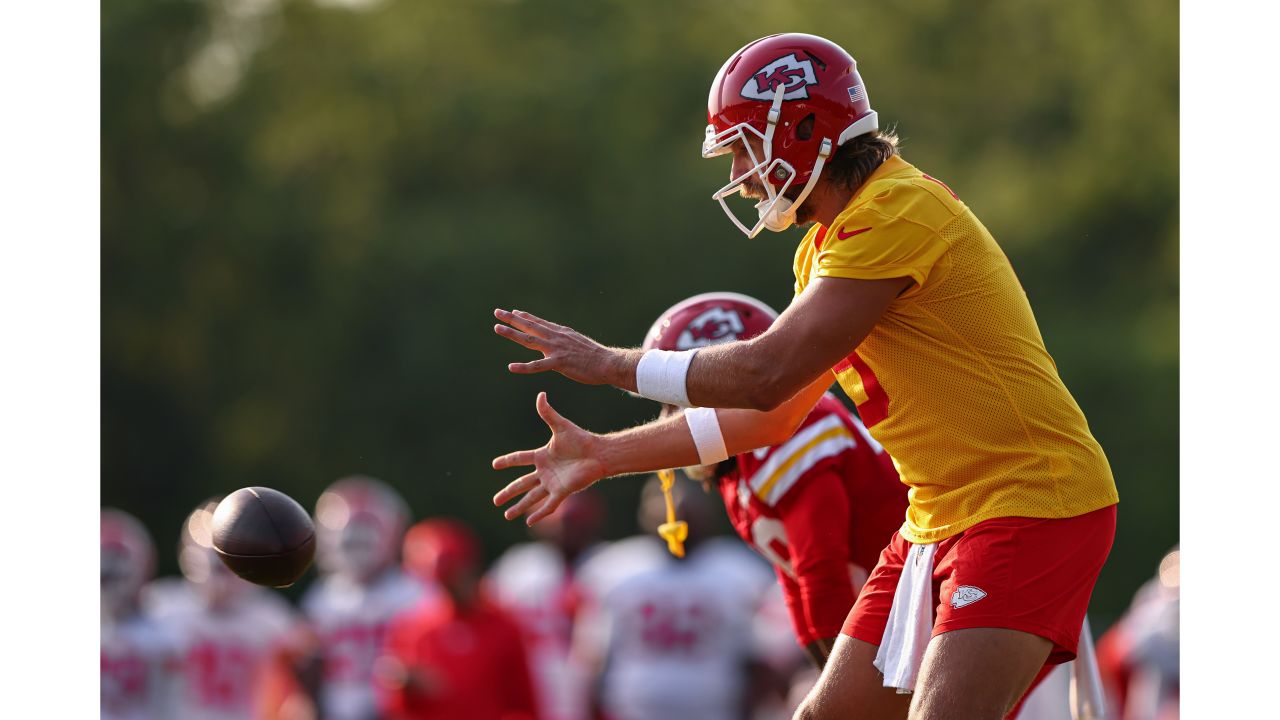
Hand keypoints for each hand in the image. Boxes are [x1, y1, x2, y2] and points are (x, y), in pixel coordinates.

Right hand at [492, 392, 608, 524]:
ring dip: (520, 507)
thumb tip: (541, 394)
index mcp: (542, 456)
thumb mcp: (560, 425)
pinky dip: (539, 514)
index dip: (507, 461)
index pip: (520, 459)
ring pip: (532, 497)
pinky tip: (530, 522)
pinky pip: (549, 505)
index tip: (494, 464)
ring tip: (507, 515)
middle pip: (522, 484)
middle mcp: (545, 471)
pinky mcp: (563, 491)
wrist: (599, 453)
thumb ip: (548, 413)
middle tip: (495, 501)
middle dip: (508, 492)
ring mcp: (553, 483)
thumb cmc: (581, 439)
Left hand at [493, 308, 637, 389]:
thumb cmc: (595, 356)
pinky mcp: (559, 363)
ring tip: (497, 328)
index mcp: (561, 333)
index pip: (539, 322)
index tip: (513, 312)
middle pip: (530, 326)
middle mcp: (556, 337)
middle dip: (512, 319)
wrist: (608, 363)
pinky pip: (537, 366)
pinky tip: (511, 367)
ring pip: (529, 340)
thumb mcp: (578, 342)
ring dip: (512, 333)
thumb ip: (565, 340)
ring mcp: (556, 349)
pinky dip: (523, 366)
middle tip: (497, 312)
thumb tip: (559, 339)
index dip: (525, 317)